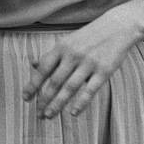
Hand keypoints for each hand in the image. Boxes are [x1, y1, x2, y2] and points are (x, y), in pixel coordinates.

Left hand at [22, 9, 142, 116]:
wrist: (117, 26)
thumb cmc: (88, 37)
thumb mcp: (67, 41)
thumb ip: (52, 55)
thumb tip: (32, 64)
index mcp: (61, 47)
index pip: (43, 69)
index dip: (33, 84)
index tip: (25, 98)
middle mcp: (73, 55)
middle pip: (55, 81)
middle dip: (44, 99)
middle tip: (38, 114)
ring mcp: (89, 63)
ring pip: (70, 88)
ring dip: (58, 103)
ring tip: (50, 116)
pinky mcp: (104, 71)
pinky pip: (90, 90)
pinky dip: (81, 102)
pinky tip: (73, 113)